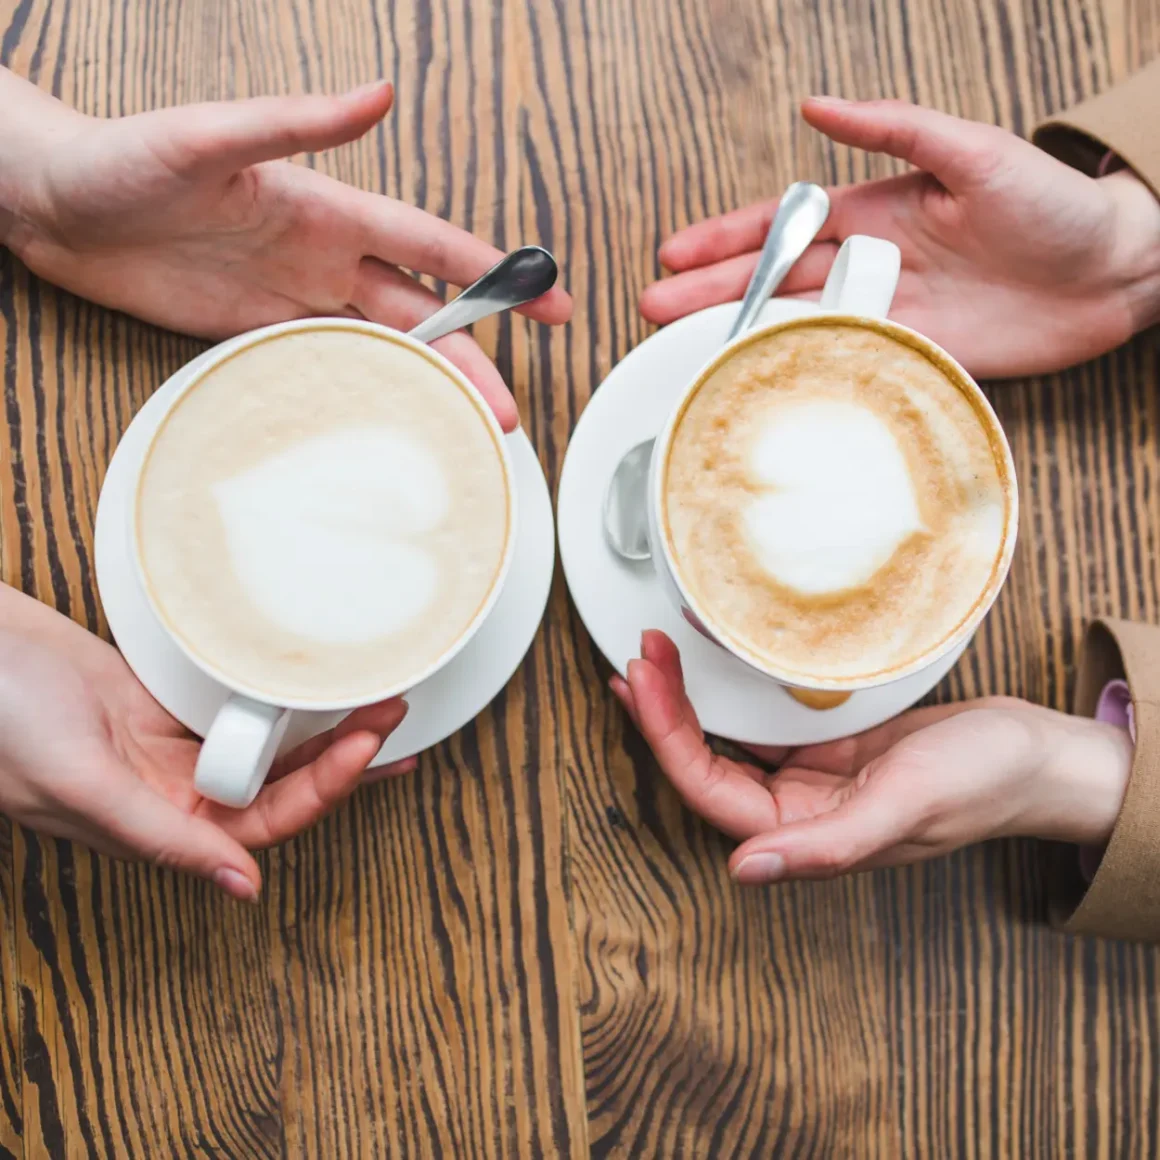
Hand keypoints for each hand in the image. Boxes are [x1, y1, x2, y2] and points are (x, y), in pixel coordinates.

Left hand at [0, 70, 571, 431]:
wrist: (56, 208)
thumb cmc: (123, 160)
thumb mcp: (209, 137)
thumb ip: (295, 122)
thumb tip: (377, 93)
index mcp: (328, 209)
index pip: (430, 245)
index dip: (494, 273)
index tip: (549, 299)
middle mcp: (324, 257)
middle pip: (421, 314)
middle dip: (473, 358)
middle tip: (509, 409)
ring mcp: (294, 298)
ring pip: (385, 347)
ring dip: (429, 386)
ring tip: (467, 428)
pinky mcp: (259, 332)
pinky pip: (330, 364)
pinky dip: (369, 392)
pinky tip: (394, 418)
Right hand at [0, 586, 415, 900]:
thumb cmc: (0, 720)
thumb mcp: (82, 783)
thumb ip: (162, 837)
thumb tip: (243, 886)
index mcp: (159, 825)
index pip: (267, 822)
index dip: (325, 788)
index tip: (368, 746)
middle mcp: (175, 792)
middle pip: (283, 785)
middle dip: (344, 759)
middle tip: (393, 717)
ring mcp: (175, 745)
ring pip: (270, 747)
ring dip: (324, 729)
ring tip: (379, 704)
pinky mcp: (170, 702)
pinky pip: (242, 705)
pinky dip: (282, 698)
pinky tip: (320, 686)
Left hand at [612, 632, 1132, 883]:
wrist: (1032, 754)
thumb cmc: (981, 785)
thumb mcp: (905, 809)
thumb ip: (827, 848)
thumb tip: (744, 872)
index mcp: (805, 836)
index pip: (709, 791)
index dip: (665, 738)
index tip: (641, 682)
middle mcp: (795, 809)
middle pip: (702, 763)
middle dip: (660, 713)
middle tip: (638, 656)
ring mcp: (806, 774)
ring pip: (723, 741)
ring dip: (683, 702)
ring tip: (651, 656)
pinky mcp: (821, 742)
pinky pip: (757, 718)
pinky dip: (725, 693)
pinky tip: (703, 667)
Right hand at [640, 98, 1159, 377]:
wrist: (1115, 273)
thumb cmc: (1053, 203)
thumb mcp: (973, 151)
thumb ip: (896, 129)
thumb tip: (820, 104)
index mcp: (876, 210)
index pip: (783, 224)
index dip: (725, 239)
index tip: (673, 253)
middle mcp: (871, 263)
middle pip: (773, 281)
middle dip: (710, 294)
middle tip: (653, 310)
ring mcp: (886, 313)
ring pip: (795, 326)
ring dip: (738, 336)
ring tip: (683, 350)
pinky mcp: (910, 356)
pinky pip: (841, 364)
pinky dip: (798, 373)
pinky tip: (757, 381)